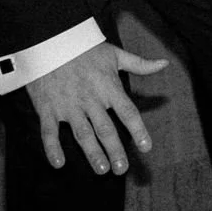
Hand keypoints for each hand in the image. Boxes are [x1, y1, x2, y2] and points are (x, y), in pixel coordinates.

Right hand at [23, 40, 168, 174]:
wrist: (49, 41)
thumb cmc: (85, 49)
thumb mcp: (115, 54)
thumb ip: (140, 64)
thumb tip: (164, 64)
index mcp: (109, 87)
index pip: (128, 112)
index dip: (138, 130)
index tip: (146, 147)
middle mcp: (90, 99)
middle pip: (106, 129)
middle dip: (115, 150)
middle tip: (121, 168)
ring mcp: (68, 105)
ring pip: (82, 133)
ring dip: (91, 153)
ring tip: (101, 169)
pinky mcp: (47, 108)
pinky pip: (49, 132)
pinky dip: (52, 148)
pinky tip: (59, 163)